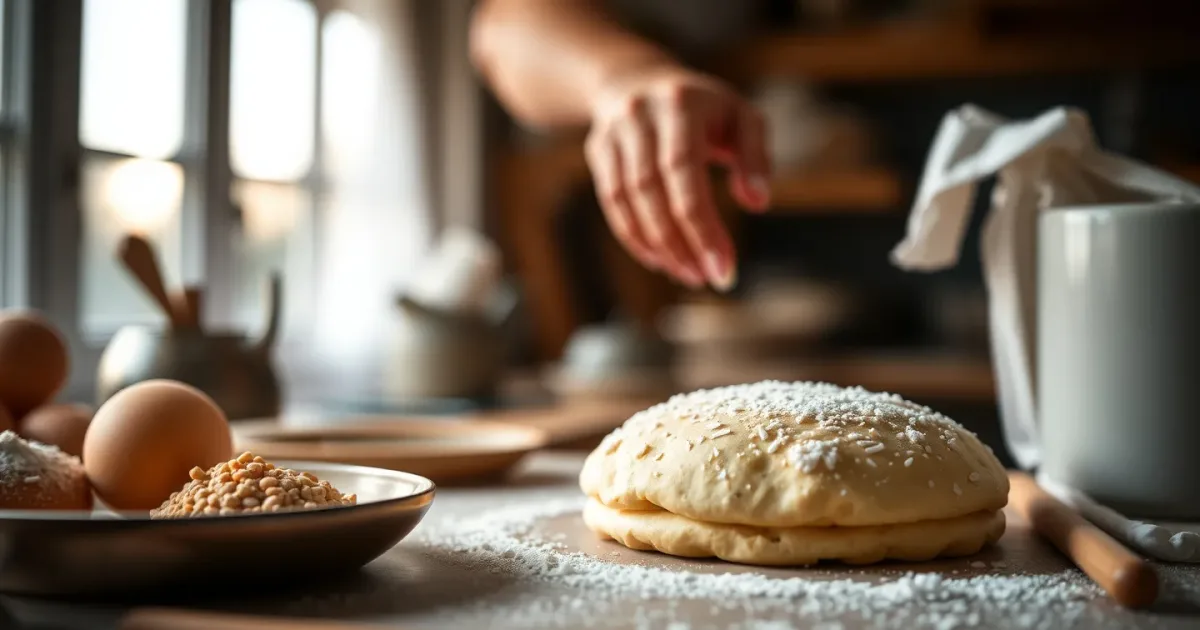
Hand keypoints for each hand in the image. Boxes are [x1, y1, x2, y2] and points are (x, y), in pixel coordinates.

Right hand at [585, 65, 769, 290]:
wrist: (638, 80)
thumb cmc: (704, 108)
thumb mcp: (742, 117)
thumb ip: (755, 156)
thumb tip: (757, 201)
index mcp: (680, 104)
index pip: (684, 170)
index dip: (701, 224)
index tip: (723, 266)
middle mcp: (640, 116)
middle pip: (652, 190)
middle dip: (680, 242)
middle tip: (708, 278)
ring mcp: (613, 133)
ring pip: (627, 201)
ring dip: (658, 246)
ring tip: (689, 273)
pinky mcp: (598, 152)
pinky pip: (612, 204)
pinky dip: (635, 238)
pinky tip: (661, 261)